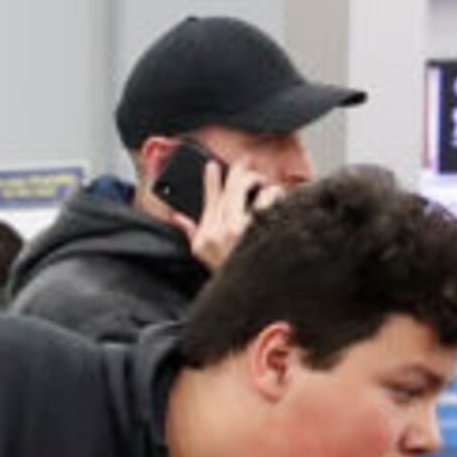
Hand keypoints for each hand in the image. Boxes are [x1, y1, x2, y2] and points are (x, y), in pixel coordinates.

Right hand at [186, 157, 268, 272]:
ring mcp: (242, 230)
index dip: (211, 180)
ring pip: (253, 190)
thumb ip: (191, 232)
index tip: (212, 166)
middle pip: (231, 189)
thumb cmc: (229, 273)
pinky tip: (278, 199)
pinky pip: (270, 199)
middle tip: (246, 164)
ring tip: (266, 189)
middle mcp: (221, 232)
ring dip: (263, 185)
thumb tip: (178, 217)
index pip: (209, 200)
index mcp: (205, 237)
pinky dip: (276, 195)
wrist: (251, 292)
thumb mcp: (203, 256)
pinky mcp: (262, 229)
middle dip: (241, 171)